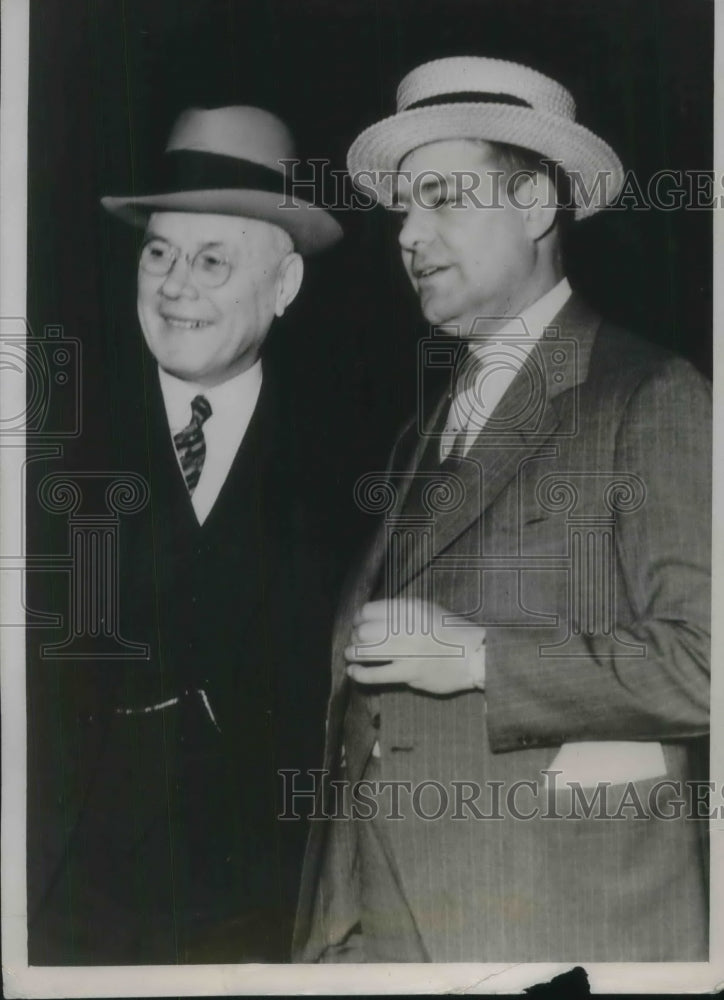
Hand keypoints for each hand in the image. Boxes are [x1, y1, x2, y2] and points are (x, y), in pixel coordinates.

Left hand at [345, 599, 485, 694]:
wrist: (475, 656)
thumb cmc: (451, 632)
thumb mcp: (427, 610)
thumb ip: (402, 612)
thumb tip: (374, 619)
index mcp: (409, 609)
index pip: (369, 610)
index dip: (358, 618)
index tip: (358, 624)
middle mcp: (405, 628)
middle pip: (363, 631)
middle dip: (355, 636)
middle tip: (355, 641)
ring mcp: (406, 651)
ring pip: (364, 651)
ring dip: (352, 653)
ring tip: (351, 655)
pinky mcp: (408, 673)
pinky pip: (374, 674)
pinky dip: (359, 674)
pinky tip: (354, 672)